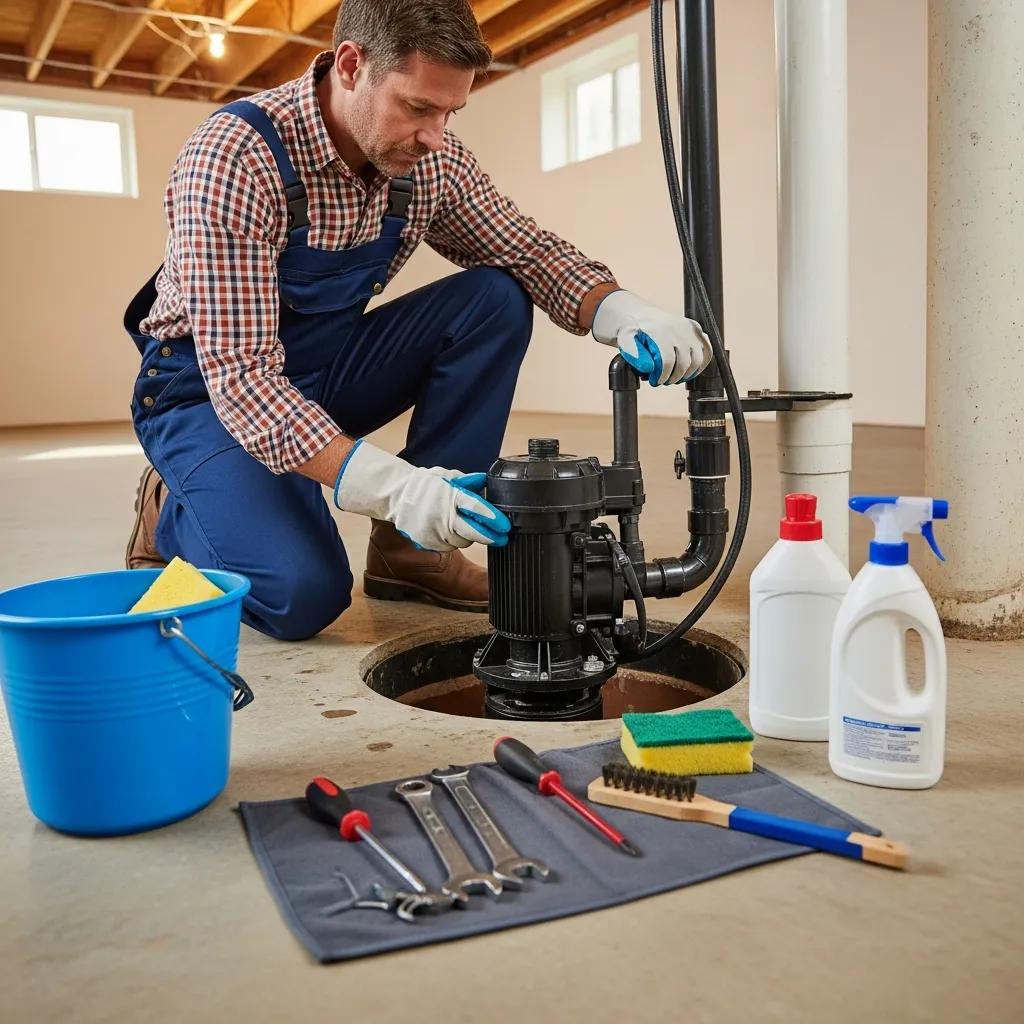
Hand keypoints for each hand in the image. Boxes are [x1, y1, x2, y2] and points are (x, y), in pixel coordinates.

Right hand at [332, 441, 510, 551]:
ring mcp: (433, 531)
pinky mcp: (426, 543)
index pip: (476, 508)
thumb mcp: (446, 476)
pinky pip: (447, 546)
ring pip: (461, 541)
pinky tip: (450, 530)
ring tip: (467, 525)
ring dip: (469, 536)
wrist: (395, 495)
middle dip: (491, 537)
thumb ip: (467, 481)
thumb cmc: (424, 484)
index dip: (492, 518)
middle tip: (503, 538)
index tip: (505, 526)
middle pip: (472, 533)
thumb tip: (484, 481)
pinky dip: (452, 540)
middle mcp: (442, 516)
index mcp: (450, 496)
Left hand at [592, 289, 711, 385]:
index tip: (655, 381)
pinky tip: (689, 371)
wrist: (642, 316)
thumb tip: (650, 367)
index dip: (661, 376)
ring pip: (698, 360)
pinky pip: (707, 351)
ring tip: (674, 377)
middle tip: (663, 381)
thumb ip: (634, 353)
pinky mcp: (697, 329)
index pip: (667, 361)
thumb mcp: (625, 340)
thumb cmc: (633, 331)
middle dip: (673, 377)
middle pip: (683, 363)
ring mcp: (690, 328)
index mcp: (660, 331)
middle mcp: (678, 328)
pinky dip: (701, 364)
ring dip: (687, 374)